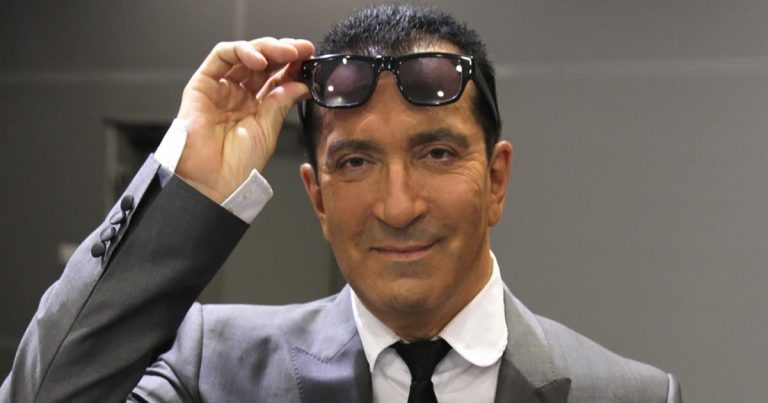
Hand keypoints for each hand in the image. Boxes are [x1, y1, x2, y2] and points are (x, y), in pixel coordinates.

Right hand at [175, 37, 313, 202]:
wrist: (214, 180)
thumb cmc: (238, 164)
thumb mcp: (269, 128)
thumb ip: (282, 101)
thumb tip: (302, 82)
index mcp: (257, 105)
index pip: (277, 76)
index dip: (294, 65)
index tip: (312, 59)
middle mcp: (239, 93)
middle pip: (263, 61)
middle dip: (285, 52)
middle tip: (304, 51)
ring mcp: (221, 87)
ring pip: (244, 54)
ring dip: (268, 48)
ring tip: (288, 53)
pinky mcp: (202, 84)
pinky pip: (221, 56)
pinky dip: (242, 51)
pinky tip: (260, 60)